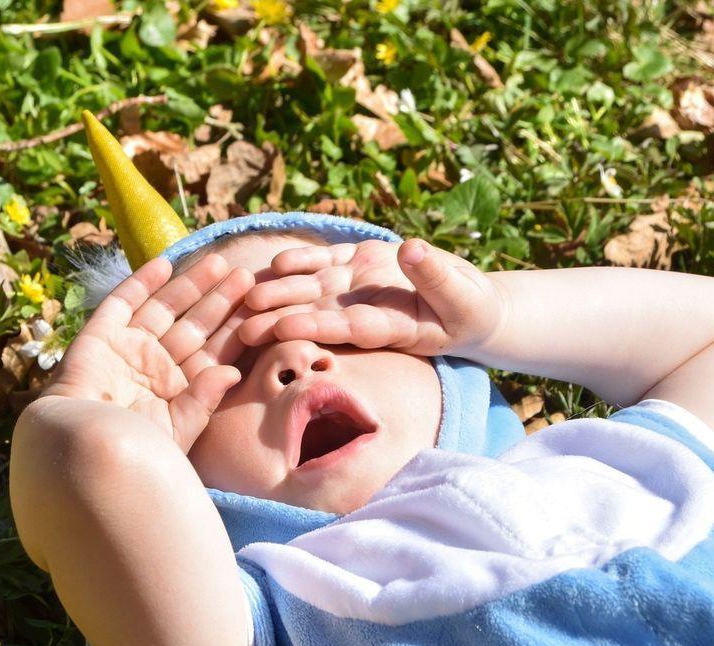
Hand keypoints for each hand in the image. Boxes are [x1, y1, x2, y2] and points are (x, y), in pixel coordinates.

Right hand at [40, 252, 254, 453]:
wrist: (80, 448)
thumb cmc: (131, 450)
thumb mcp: (178, 428)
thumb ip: (205, 400)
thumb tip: (234, 372)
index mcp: (180, 390)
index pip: (213, 353)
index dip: (236, 330)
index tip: (262, 309)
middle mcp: (157, 366)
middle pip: (195, 325)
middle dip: (220, 301)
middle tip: (247, 276)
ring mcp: (129, 349)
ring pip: (165, 308)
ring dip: (190, 285)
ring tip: (218, 262)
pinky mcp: (100, 336)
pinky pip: (124, 302)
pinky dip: (142, 282)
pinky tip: (166, 263)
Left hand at [237, 238, 506, 357]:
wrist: (465, 304)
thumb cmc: (470, 309)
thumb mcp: (463, 297)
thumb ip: (436, 276)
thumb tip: (412, 248)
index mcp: (393, 329)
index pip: (349, 329)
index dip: (317, 328)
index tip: (286, 329)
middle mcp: (366, 313)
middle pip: (318, 317)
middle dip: (280, 320)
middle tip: (243, 326)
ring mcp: (358, 291)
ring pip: (312, 292)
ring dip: (278, 294)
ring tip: (244, 296)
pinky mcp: (356, 266)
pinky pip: (323, 263)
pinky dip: (300, 261)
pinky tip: (274, 262)